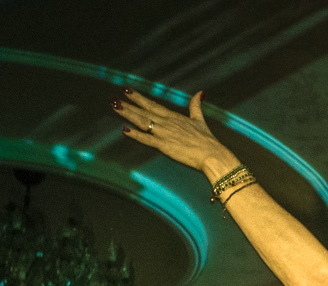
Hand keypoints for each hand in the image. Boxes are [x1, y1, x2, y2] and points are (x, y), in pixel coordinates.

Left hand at [113, 88, 235, 176]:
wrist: (212, 154)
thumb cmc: (207, 140)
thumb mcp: (200, 119)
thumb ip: (196, 105)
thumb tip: (200, 92)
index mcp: (174, 117)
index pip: (153, 105)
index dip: (139, 98)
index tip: (128, 90)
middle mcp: (167, 123)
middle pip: (145, 111)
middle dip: (130, 103)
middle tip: (115, 97)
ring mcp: (165, 133)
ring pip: (143, 121)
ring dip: (129, 114)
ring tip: (116, 106)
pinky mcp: (165, 146)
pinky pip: (148, 140)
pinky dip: (136, 135)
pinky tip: (125, 130)